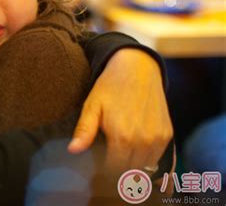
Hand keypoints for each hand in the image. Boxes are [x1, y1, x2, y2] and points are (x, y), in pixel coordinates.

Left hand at [67, 49, 172, 172]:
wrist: (138, 67)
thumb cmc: (111, 85)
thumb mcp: (92, 105)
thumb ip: (84, 131)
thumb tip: (73, 150)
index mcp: (122, 137)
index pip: (113, 171)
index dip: (103, 173)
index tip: (96, 170)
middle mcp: (143, 141)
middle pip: (130, 173)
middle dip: (117, 173)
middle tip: (106, 165)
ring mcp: (158, 139)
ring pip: (145, 169)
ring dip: (133, 169)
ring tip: (119, 160)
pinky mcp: (167, 134)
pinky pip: (157, 159)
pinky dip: (147, 161)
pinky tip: (134, 154)